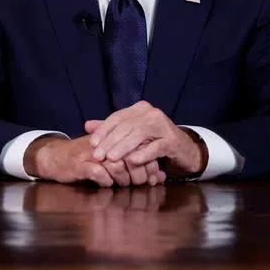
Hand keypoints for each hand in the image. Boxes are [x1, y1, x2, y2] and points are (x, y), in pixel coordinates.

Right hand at [23, 135, 165, 186]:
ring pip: (116, 165)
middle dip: (141, 173)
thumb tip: (162, 176)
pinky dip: (106, 181)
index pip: (139, 146)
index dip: (150, 163)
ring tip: (127, 185)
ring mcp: (91, 154)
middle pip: (131, 156)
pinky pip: (97, 173)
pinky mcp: (79, 165)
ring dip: (124, 179)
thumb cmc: (90, 159)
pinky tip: (108, 184)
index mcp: (115, 138)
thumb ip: (138, 165)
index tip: (156, 176)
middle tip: (145, 184)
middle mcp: (105, 144)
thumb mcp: (114, 158)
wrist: (57, 157)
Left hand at [85, 102, 205, 176]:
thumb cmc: (153, 142)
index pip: (117, 117)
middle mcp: (152, 113)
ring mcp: (163, 126)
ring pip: (140, 134)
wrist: (183, 150)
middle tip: (98, 155)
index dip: (104, 130)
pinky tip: (133, 161)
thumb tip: (87, 125)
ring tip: (111, 158)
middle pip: (127, 125)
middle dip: (110, 141)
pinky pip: (156, 146)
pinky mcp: (173, 140)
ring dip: (123, 147)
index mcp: (140, 109)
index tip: (92, 143)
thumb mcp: (131, 135)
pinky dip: (144, 153)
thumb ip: (111, 129)